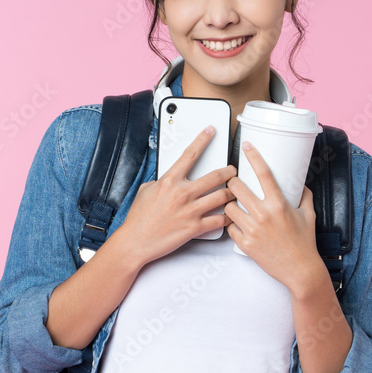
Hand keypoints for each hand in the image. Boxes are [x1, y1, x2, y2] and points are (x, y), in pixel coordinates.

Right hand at [114, 126, 235, 266]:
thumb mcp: (146, 190)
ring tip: (236, 192)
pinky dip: (228, 217)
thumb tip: (172, 176)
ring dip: (233, 193)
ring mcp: (190, 211)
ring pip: (222, 196)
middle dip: (229, 171)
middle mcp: (182, 193)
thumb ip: (162, 181)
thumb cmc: (139, 218)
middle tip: (233, 171)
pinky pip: (219, 220)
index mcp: (169, 181)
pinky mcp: (195, 228)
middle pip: (216, 176)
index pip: (190, 154)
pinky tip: (231, 215)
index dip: (203, 139)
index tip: (211, 130)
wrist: (135, 241)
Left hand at [224, 141, 321, 293]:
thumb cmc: (304, 243)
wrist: (300, 270)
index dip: (253, 156)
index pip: (263, 173)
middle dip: (233, 183)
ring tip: (235, 206)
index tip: (247, 146)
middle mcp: (263, 215)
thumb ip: (304, 196)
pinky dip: (233, 225)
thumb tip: (301, 183)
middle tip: (234, 184)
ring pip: (228, 207)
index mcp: (279, 204)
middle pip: (236, 187)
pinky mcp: (245, 244)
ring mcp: (252, 230)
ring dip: (230, 204)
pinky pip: (230, 228)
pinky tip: (239, 225)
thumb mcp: (308, 215)